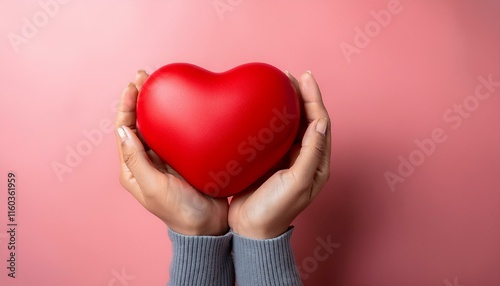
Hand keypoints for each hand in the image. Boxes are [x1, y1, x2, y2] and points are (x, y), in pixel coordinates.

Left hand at [115, 70, 228, 235]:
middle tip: (146, 76)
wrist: (208, 225)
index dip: (126, 106)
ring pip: (156, 126)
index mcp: (132, 168)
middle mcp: (145, 161)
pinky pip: (175, 133)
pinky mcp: (182, 158)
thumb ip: (137, 159)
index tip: (133, 85)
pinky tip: (181, 105)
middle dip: (139, 99)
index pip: (124, 131)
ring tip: (159, 84)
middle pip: (138, 124)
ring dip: (156, 105)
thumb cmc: (179, 211)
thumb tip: (122, 129)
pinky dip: (175, 116)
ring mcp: (164, 159)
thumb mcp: (154, 186)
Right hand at [228, 71, 330, 238]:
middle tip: (290, 76)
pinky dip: (272, 118)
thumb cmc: (275, 209)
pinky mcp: (270, 160)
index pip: (319, 123)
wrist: (250, 228)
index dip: (313, 99)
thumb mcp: (297, 182)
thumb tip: (320, 122)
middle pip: (307, 120)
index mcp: (316, 163)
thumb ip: (310, 153)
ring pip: (291, 124)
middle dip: (301, 96)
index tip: (305, 78)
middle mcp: (305, 157)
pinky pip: (274, 133)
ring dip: (287, 105)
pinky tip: (264, 108)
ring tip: (280, 85)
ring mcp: (287, 158)